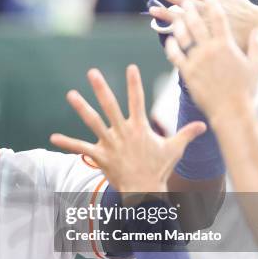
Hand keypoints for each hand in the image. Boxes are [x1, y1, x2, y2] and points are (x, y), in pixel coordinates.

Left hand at [50, 65, 205, 194]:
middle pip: (110, 106)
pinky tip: (52, 137)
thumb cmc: (159, 169)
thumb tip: (204, 125)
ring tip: (70, 94)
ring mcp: (110, 143)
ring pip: (93, 122)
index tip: (130, 67)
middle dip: (101, 88)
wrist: (145, 191)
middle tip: (92, 72)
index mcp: (139, 127)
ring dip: (81, 108)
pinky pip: (80, 148)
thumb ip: (187, 134)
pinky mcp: (100, 156)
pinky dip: (66, 142)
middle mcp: (123, 132)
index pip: (137, 100)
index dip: (134, 83)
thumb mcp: (175, 149)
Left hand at [164, 0, 257, 125]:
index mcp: (226, 45)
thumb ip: (256, 46)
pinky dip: (170, 46)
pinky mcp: (187, 72)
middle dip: (190, 10)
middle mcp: (210, 50)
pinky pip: (174, 55)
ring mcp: (197, 60)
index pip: (219, 18)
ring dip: (178, 25)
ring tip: (174, 18)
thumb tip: (256, 31)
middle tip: (184, 2)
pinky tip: (168, 41)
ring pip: (183, 37)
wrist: (230, 110)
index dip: (213, 5)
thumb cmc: (245, 90)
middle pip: (197, 23)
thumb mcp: (255, 65)